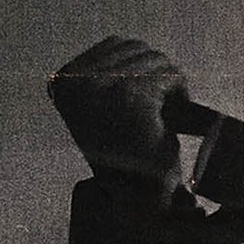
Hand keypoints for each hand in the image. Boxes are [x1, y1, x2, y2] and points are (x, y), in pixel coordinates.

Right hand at [49, 37, 189, 202]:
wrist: (137, 198)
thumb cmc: (124, 155)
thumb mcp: (101, 106)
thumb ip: (106, 74)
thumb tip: (132, 45)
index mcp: (62, 81)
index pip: (114, 44)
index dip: (140, 66)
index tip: (146, 99)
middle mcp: (76, 81)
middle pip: (137, 48)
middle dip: (157, 76)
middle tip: (163, 111)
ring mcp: (103, 86)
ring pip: (156, 60)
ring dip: (170, 87)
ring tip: (166, 117)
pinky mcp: (133, 95)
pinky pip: (170, 76)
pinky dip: (180, 94)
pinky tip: (173, 120)